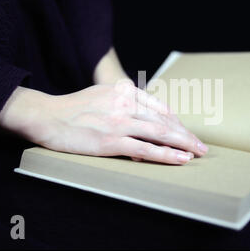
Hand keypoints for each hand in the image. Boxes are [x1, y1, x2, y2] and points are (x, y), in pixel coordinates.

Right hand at [0, 82, 207, 164]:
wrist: (47, 115)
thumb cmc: (74, 107)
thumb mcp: (102, 93)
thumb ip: (125, 100)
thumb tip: (147, 116)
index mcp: (124, 91)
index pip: (159, 107)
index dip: (176, 123)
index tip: (186, 133)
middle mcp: (125, 103)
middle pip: (164, 120)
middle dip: (187, 134)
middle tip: (202, 146)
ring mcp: (119, 122)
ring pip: (160, 133)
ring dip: (184, 144)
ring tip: (198, 153)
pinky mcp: (111, 141)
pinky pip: (145, 149)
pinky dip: (166, 155)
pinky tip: (180, 159)